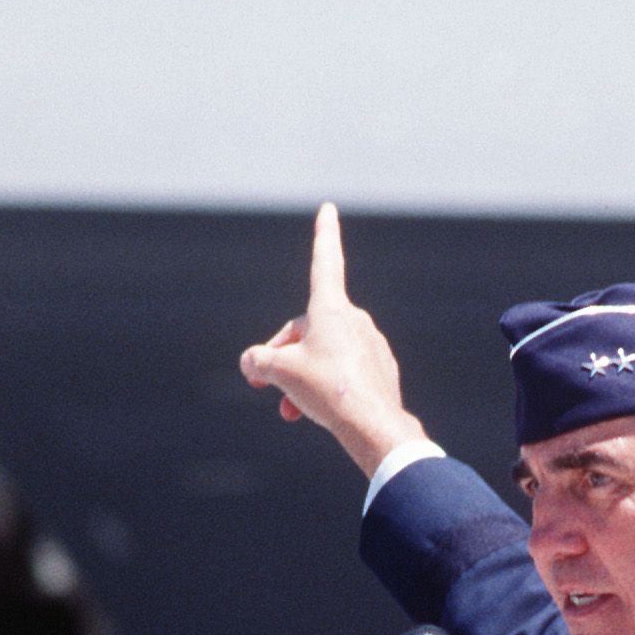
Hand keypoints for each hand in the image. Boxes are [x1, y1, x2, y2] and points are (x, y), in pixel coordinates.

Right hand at [239, 203, 427, 476]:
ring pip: (323, 354)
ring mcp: (370, 344)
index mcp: (331, 308)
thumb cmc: (327, 391)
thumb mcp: (280, 372)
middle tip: (266, 386)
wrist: (374, 426)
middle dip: (283, 356)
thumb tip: (253, 362)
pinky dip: (326, 386)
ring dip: (301, 377)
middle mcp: (354, 319)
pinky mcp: (380, 369)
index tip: (329, 208)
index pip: (325, 260)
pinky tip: (320, 411)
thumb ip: (258, 360)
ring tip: (290, 409)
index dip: (323, 234)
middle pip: (306, 329)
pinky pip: (344, 371)